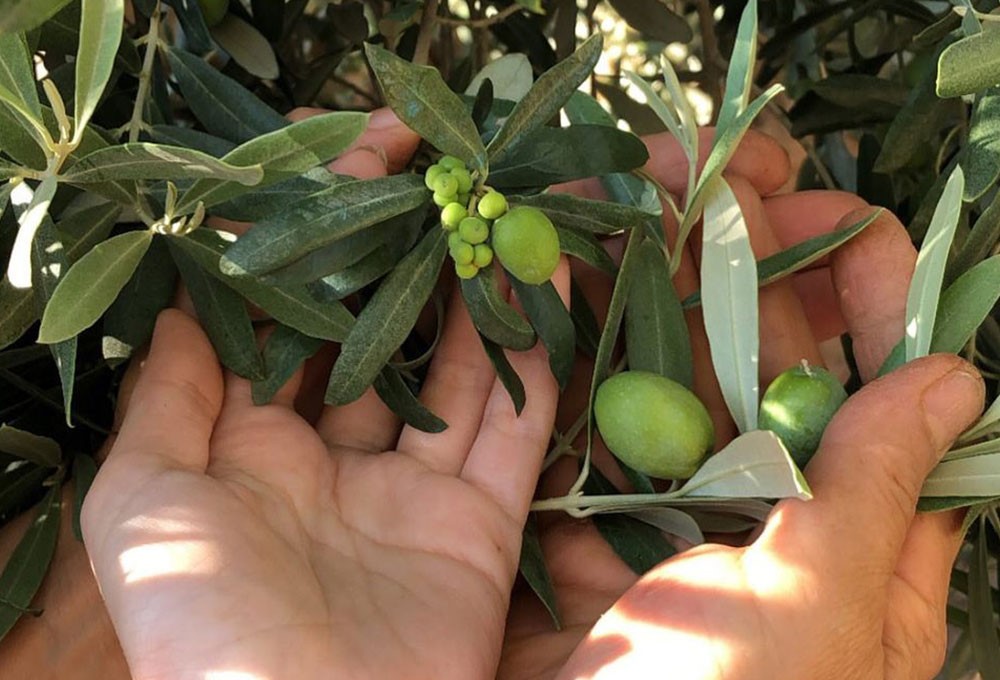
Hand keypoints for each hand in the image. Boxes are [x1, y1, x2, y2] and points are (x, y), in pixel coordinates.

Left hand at [80, 106, 577, 678]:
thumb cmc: (201, 625)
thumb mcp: (145, 504)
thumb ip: (166, 400)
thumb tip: (183, 304)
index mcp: (253, 453)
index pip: (292, 326)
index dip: (320, 250)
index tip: (353, 169)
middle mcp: (337, 465)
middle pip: (384, 342)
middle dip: (410, 264)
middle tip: (438, 180)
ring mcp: (415, 495)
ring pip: (459, 374)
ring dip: (479, 296)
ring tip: (496, 213)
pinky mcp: (480, 527)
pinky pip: (515, 427)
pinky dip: (536, 357)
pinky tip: (543, 280)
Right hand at [501, 133, 984, 679]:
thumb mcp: (811, 613)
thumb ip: (872, 490)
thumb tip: (958, 378)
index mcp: (852, 544)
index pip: (887, 392)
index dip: (876, 299)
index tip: (844, 219)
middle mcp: (761, 521)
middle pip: (770, 366)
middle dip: (749, 260)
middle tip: (717, 162)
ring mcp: (665, 520)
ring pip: (672, 378)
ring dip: (655, 284)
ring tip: (635, 191)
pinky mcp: (582, 527)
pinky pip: (587, 422)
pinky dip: (574, 349)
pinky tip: (560, 280)